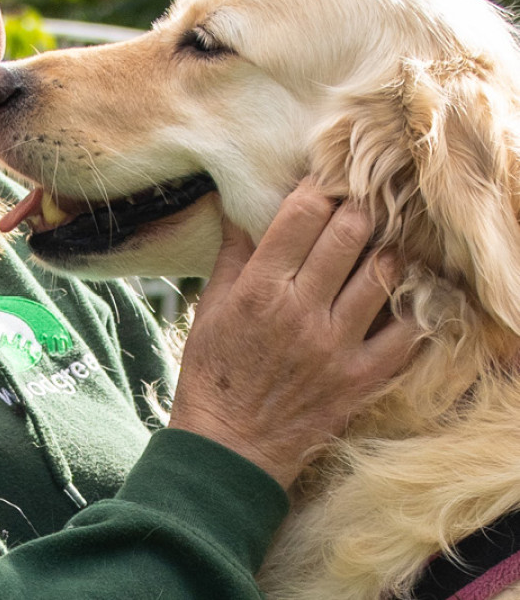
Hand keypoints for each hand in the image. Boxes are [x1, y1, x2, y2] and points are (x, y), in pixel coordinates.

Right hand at [168, 181, 416, 489]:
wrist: (230, 446)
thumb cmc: (213, 372)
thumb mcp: (210, 308)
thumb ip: (231, 254)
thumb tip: (235, 206)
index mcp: (260, 289)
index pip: (301, 216)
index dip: (318, 187)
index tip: (324, 178)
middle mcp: (301, 311)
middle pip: (349, 234)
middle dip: (358, 207)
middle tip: (359, 201)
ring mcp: (337, 346)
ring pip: (383, 274)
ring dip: (387, 249)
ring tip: (381, 243)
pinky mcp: (362, 378)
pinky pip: (407, 333)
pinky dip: (414, 307)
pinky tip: (405, 292)